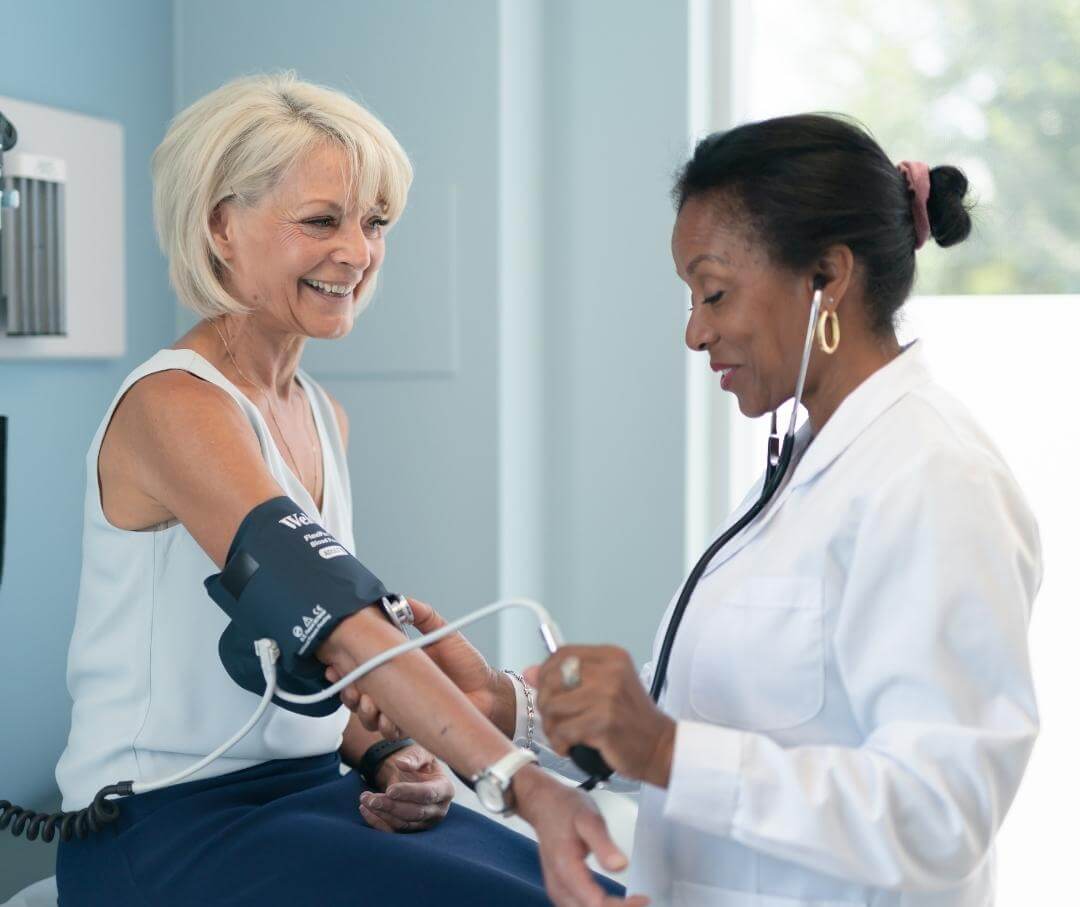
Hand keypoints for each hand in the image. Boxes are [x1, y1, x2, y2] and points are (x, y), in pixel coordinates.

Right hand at [326, 597, 516, 737]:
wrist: (488, 692)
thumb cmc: (468, 664)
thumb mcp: (444, 632)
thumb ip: (423, 615)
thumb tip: (401, 599)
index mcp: (397, 664)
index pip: (361, 666)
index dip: (344, 668)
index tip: (336, 666)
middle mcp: (395, 687)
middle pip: (357, 693)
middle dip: (349, 692)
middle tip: (356, 688)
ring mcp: (402, 707)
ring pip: (368, 715)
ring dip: (365, 711)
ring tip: (372, 705)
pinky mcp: (412, 725)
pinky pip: (389, 731)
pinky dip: (386, 727)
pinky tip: (390, 720)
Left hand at [358, 743, 453, 832]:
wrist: (414, 775)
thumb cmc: (420, 763)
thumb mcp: (420, 753)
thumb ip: (413, 757)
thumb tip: (402, 764)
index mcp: (445, 789)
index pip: (428, 794)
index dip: (409, 793)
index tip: (389, 790)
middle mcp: (438, 810)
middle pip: (415, 813)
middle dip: (391, 806)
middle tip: (370, 797)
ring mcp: (425, 823)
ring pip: (403, 824)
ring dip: (382, 814)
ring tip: (365, 799)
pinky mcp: (411, 830)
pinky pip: (394, 831)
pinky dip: (378, 822)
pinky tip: (364, 810)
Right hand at [514, 767, 648, 906]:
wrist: (543, 804)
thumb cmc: (566, 808)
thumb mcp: (588, 818)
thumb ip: (603, 844)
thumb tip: (621, 866)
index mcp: (565, 869)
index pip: (596, 904)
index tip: (644, 898)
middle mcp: (558, 887)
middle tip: (643, 900)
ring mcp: (558, 891)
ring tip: (634, 902)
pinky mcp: (562, 891)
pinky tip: (617, 903)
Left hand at [526, 646, 675, 787]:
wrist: (661, 747)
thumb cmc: (632, 719)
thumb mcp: (605, 687)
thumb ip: (568, 677)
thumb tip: (529, 672)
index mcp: (611, 657)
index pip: (561, 654)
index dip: (545, 673)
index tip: (547, 690)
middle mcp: (610, 671)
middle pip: (551, 679)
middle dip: (546, 704)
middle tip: (556, 719)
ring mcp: (607, 696)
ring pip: (552, 707)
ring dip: (552, 727)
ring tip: (565, 735)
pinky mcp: (603, 722)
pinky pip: (562, 731)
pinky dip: (561, 743)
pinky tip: (571, 746)